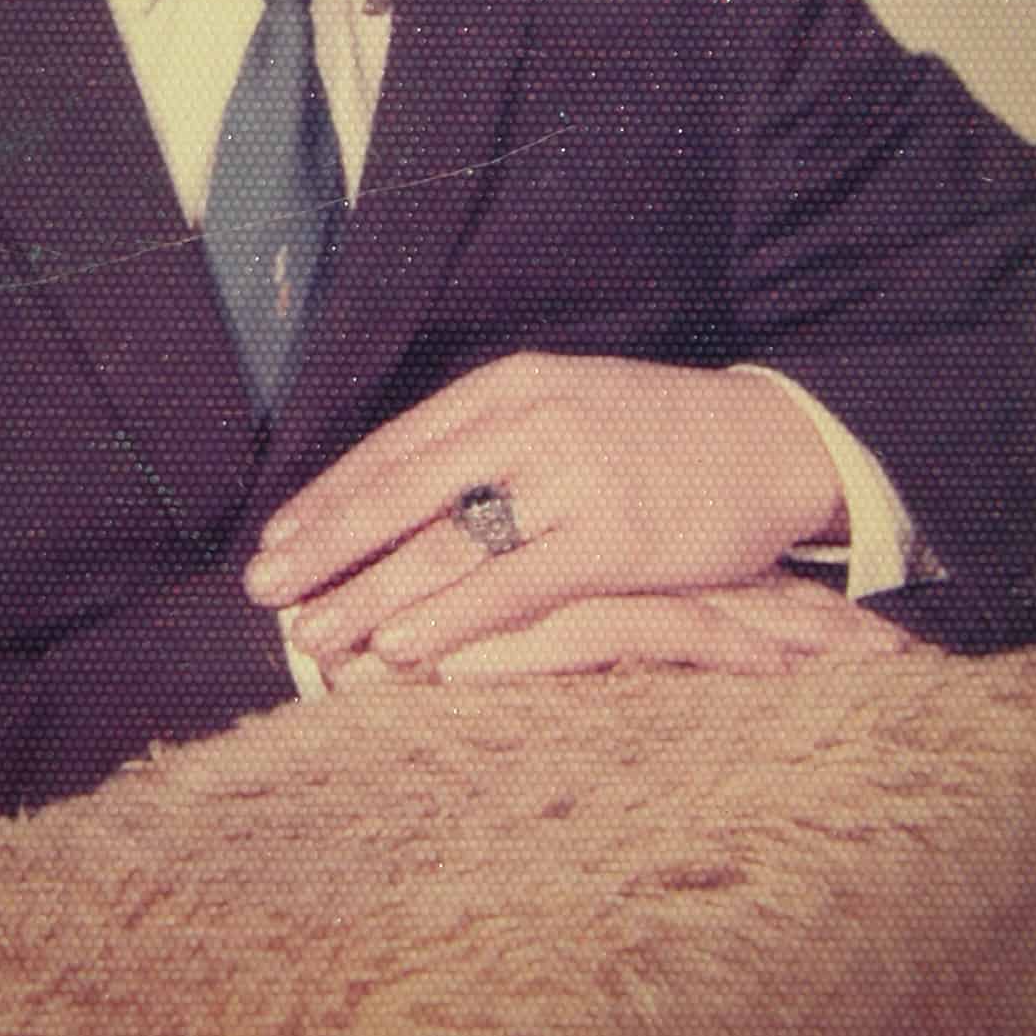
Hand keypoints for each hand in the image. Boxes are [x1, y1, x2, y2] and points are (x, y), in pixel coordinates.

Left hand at [244, 352, 849, 670]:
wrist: (770, 437)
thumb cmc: (651, 432)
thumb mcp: (560, 405)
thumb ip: (483, 441)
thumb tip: (391, 492)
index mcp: (507, 387)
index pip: (393, 447)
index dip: (328, 499)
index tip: (274, 543)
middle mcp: (530, 423)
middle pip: (403, 493)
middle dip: (327, 548)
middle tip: (264, 594)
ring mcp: (573, 478)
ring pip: (448, 544)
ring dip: (371, 594)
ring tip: (313, 635)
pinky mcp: (616, 538)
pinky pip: (515, 586)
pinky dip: (451, 620)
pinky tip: (402, 648)